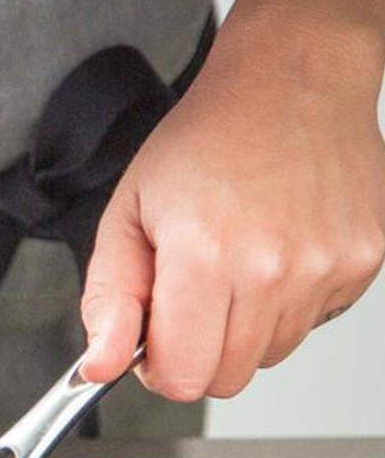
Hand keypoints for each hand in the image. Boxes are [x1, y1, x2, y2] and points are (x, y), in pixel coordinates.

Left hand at [80, 0, 384, 399]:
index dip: (159, 367)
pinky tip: (275, 249)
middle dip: (198, 351)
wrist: (291, 79)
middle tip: (189, 294)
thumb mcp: (126, 215)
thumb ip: (109, 300)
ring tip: (233, 261)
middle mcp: (273, 267)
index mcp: (205, 255)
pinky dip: (287, 302)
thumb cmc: (205, 140)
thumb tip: (99, 367)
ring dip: (243, 328)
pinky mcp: (363, 261)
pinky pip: (312, 322)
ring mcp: (326, 266)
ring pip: (271, 355)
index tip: (154, 338)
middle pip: (227, 378)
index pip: (183, 378)